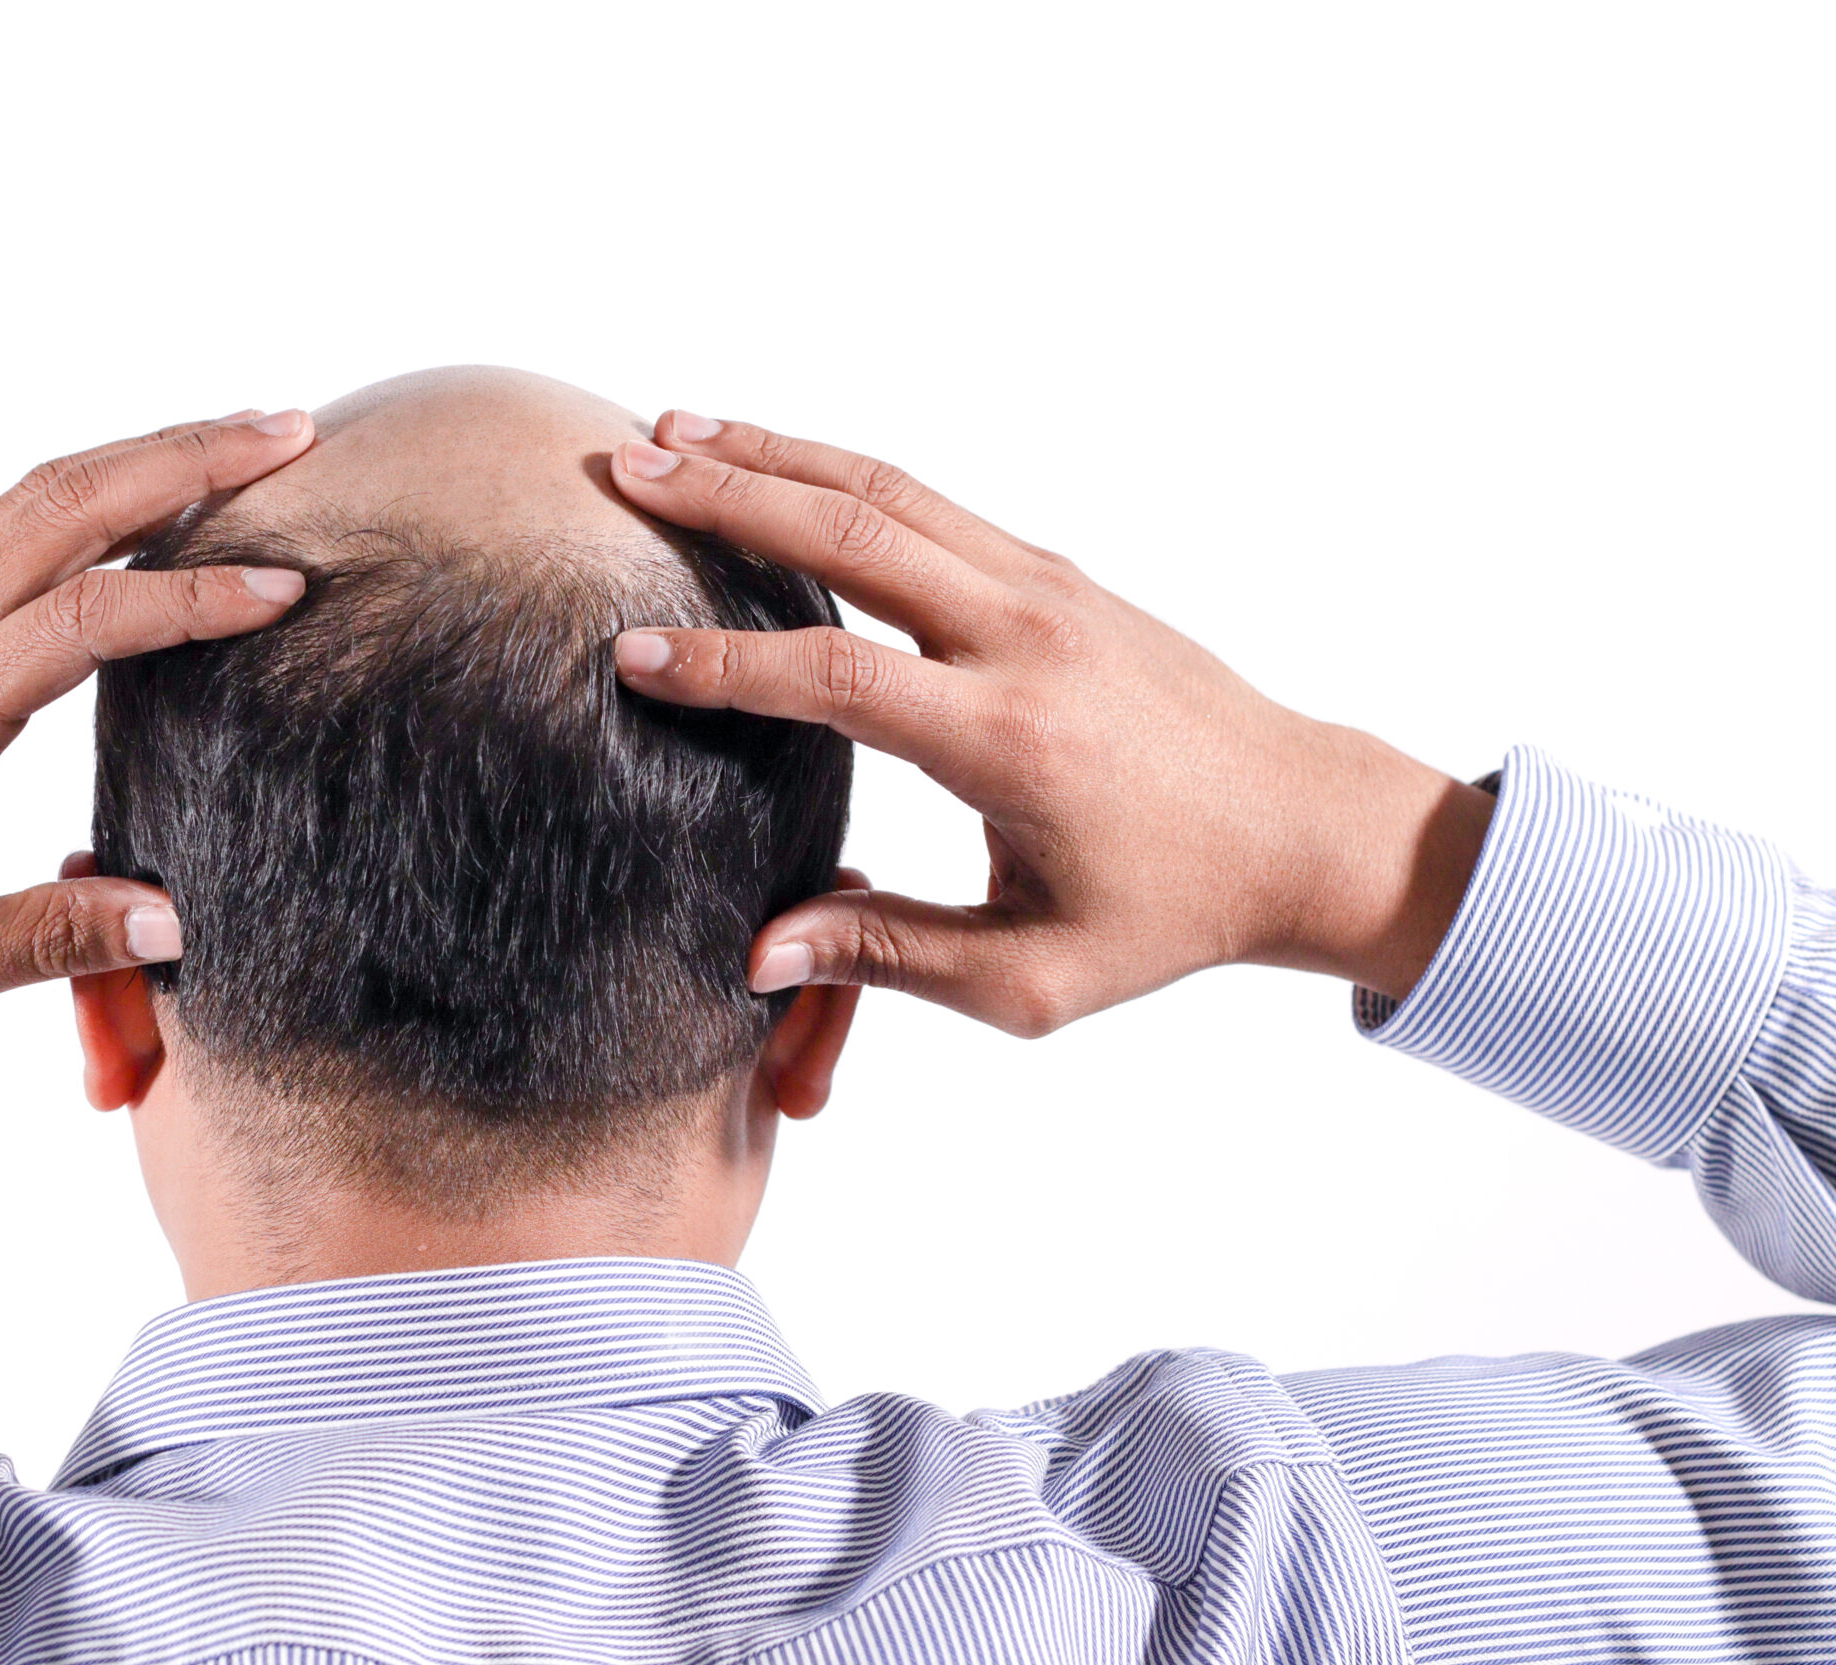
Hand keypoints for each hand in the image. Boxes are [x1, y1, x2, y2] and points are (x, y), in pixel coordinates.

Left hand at [0, 411, 315, 1018]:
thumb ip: (44, 940)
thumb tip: (175, 919)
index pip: (85, 618)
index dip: (194, 599)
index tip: (287, 590)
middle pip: (67, 503)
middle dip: (190, 458)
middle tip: (298, 435)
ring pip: (42, 491)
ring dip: (150, 452)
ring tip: (256, 437)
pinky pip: (19, 516)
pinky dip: (104, 485)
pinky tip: (163, 488)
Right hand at [608, 414, 1494, 1035]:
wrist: (1302, 825)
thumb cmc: (1170, 911)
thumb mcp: (1032, 976)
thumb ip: (890, 958)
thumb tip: (757, 954)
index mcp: (1011, 739)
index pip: (838, 677)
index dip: (727, 665)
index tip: (632, 656)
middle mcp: (1025, 637)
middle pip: (853, 534)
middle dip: (728, 495)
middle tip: (621, 470)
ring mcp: (1045, 587)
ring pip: (888, 492)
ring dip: (772, 454)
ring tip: (667, 429)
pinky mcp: (1053, 572)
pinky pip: (925, 501)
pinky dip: (835, 470)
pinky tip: (769, 461)